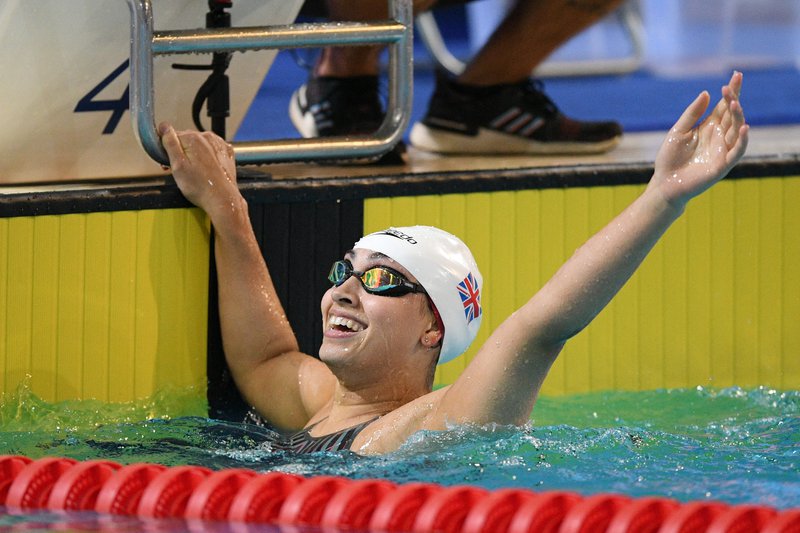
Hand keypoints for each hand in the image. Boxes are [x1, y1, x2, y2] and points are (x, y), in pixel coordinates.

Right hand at [158, 122, 239, 217]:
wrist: (222, 200)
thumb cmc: (200, 187)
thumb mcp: (177, 166)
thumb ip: (169, 143)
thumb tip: (164, 126)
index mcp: (193, 138)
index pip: (172, 136)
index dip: (167, 150)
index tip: (168, 163)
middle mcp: (207, 137)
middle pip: (185, 140)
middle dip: (180, 153)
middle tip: (179, 171)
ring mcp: (218, 144)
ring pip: (198, 145)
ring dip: (192, 155)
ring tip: (193, 172)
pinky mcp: (226, 153)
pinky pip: (211, 150)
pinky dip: (206, 157)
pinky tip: (205, 169)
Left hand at [651, 71, 748, 207]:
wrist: (665, 183)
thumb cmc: (670, 158)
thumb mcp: (678, 131)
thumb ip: (692, 114)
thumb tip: (706, 93)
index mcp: (709, 127)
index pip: (724, 106)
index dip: (732, 91)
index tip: (736, 74)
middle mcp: (719, 137)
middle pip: (732, 115)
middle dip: (734, 99)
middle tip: (730, 86)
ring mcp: (723, 150)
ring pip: (737, 130)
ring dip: (738, 116)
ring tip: (734, 103)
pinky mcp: (722, 165)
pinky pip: (737, 152)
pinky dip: (742, 140)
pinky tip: (744, 128)